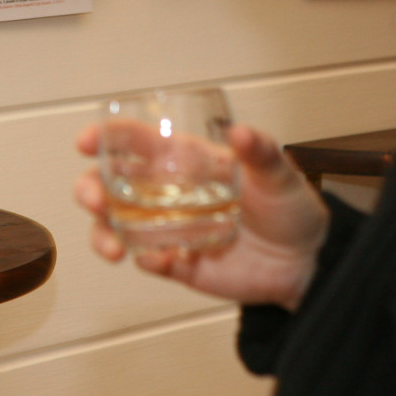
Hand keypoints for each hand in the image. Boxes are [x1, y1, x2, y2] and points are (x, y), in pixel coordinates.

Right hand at [74, 122, 328, 309]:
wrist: (308, 261)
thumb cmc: (290, 207)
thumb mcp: (279, 173)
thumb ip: (260, 151)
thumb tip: (239, 131)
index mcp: (185, 161)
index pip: (136, 143)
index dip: (106, 138)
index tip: (87, 141)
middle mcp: (168, 193)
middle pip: (110, 186)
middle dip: (90, 190)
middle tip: (95, 199)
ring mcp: (170, 230)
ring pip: (116, 228)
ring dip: (103, 234)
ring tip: (113, 248)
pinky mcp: (180, 263)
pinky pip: (150, 262)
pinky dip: (147, 261)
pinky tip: (158, 261)